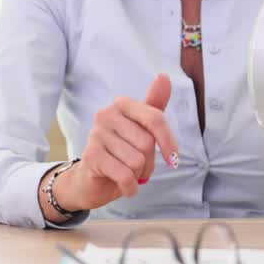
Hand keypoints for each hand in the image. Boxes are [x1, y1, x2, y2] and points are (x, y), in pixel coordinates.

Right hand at [46, 73, 178, 215]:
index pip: (155, 119)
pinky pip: (125, 175)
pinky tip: (124, 185)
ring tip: (128, 173)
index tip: (172, 159)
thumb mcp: (141, 129)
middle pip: (146, 143)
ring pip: (136, 161)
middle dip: (149, 163)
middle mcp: (106, 114)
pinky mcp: (91, 156)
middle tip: (139, 168)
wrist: (91, 180)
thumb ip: (154, 105)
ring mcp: (96, 134)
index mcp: (122, 104)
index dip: (168, 141)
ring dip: (138, 175)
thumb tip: (164, 76)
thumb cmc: (121, 152)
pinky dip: (130, 187)